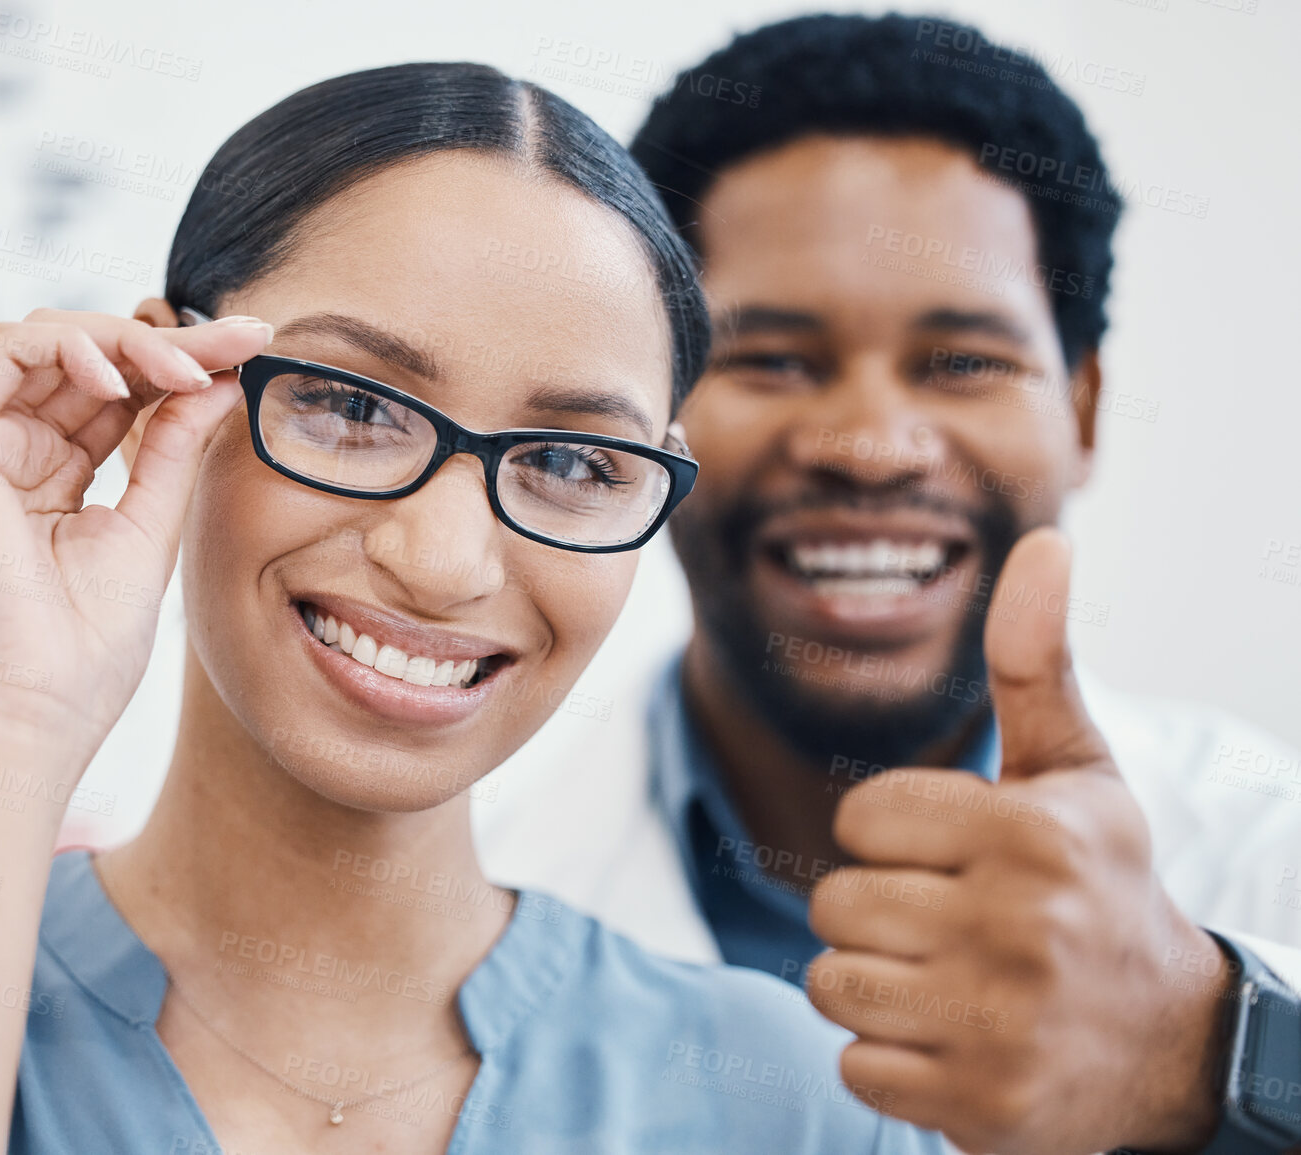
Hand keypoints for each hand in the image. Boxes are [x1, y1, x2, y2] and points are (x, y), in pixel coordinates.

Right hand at [0, 308, 272, 774]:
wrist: (46, 701)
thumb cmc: (93, 639)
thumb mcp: (155, 519)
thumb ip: (176, 444)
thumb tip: (221, 378)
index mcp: (64, 470)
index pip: (125, 388)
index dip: (186, 361)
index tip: (253, 347)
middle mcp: (21, 449)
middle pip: (93, 354)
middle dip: (171, 340)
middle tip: (240, 339)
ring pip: (50, 336)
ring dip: (127, 337)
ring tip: (187, 368)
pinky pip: (6, 350)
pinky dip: (70, 344)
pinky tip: (122, 376)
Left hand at [806, 528, 1230, 1154]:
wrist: (1167, 1046)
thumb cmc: (1098, 887)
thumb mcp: (1075, 772)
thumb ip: (1036, 662)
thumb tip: (1045, 540)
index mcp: (1033, 834)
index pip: (864, 817)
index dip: (892, 838)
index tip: (951, 858)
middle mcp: (1021, 925)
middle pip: (835, 903)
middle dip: (877, 914)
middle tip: (950, 927)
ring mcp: (1001, 1022)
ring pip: (832, 982)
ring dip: (873, 986)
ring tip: (947, 980)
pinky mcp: (982, 1103)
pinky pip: (854, 1065)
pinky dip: (888, 1058)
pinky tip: (954, 1041)